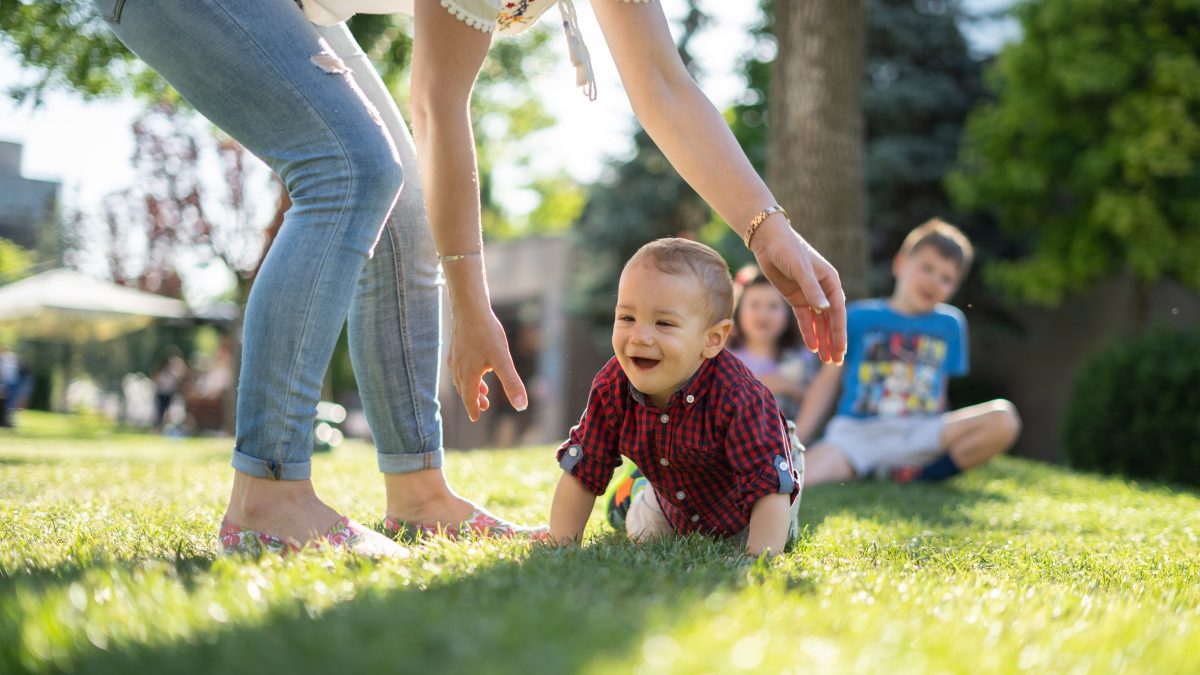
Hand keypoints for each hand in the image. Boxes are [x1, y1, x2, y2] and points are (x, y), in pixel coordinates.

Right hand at [448, 304, 527, 421]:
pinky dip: (467, 374)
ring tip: (483, 389)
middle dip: (473, 399)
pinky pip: (459, 367)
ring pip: (461, 378)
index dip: (473, 409)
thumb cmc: (487, 334)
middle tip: (483, 406)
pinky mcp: (455, 347)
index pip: (469, 398)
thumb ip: (512, 383)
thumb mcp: (503, 360)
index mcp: (469, 374)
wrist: (470, 309)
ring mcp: (455, 357)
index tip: (476, 418)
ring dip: (471, 387)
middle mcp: (458, 368)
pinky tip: (475, 367)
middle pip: (464, 390)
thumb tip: (522, 407)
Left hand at [751, 218, 846, 364]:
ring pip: (819, 323)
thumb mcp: (800, 269)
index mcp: (830, 282)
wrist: (769, 242)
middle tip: (836, 362)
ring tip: (826, 360)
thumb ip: (812, 289)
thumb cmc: (788, 250)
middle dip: (834, 341)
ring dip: (823, 340)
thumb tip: (825, 309)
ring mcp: (810, 295)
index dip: (839, 332)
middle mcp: (823, 290)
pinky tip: (812, 347)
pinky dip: (809, 333)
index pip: (837, 311)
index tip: (840, 349)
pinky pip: (805, 319)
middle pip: (831, 320)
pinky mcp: (796, 298)